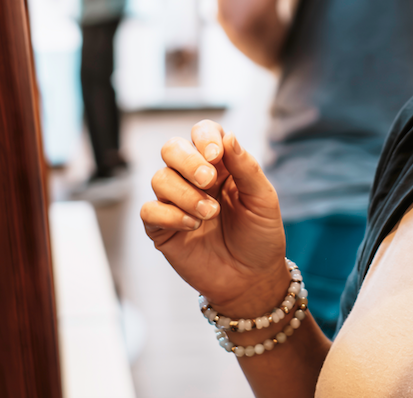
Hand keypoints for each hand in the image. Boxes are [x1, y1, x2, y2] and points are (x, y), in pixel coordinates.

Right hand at [140, 120, 290, 317]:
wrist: (252, 280)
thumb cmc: (260, 237)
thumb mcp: (263, 200)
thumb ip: (246, 168)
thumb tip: (228, 136)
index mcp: (221, 165)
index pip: (202, 132)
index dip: (204, 136)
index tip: (215, 154)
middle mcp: (194, 179)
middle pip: (172, 148)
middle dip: (187, 160)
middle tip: (208, 180)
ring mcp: (176, 202)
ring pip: (159, 178)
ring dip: (185, 194)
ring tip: (210, 214)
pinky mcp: (163, 228)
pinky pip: (149, 210)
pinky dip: (170, 215)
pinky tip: (193, 226)